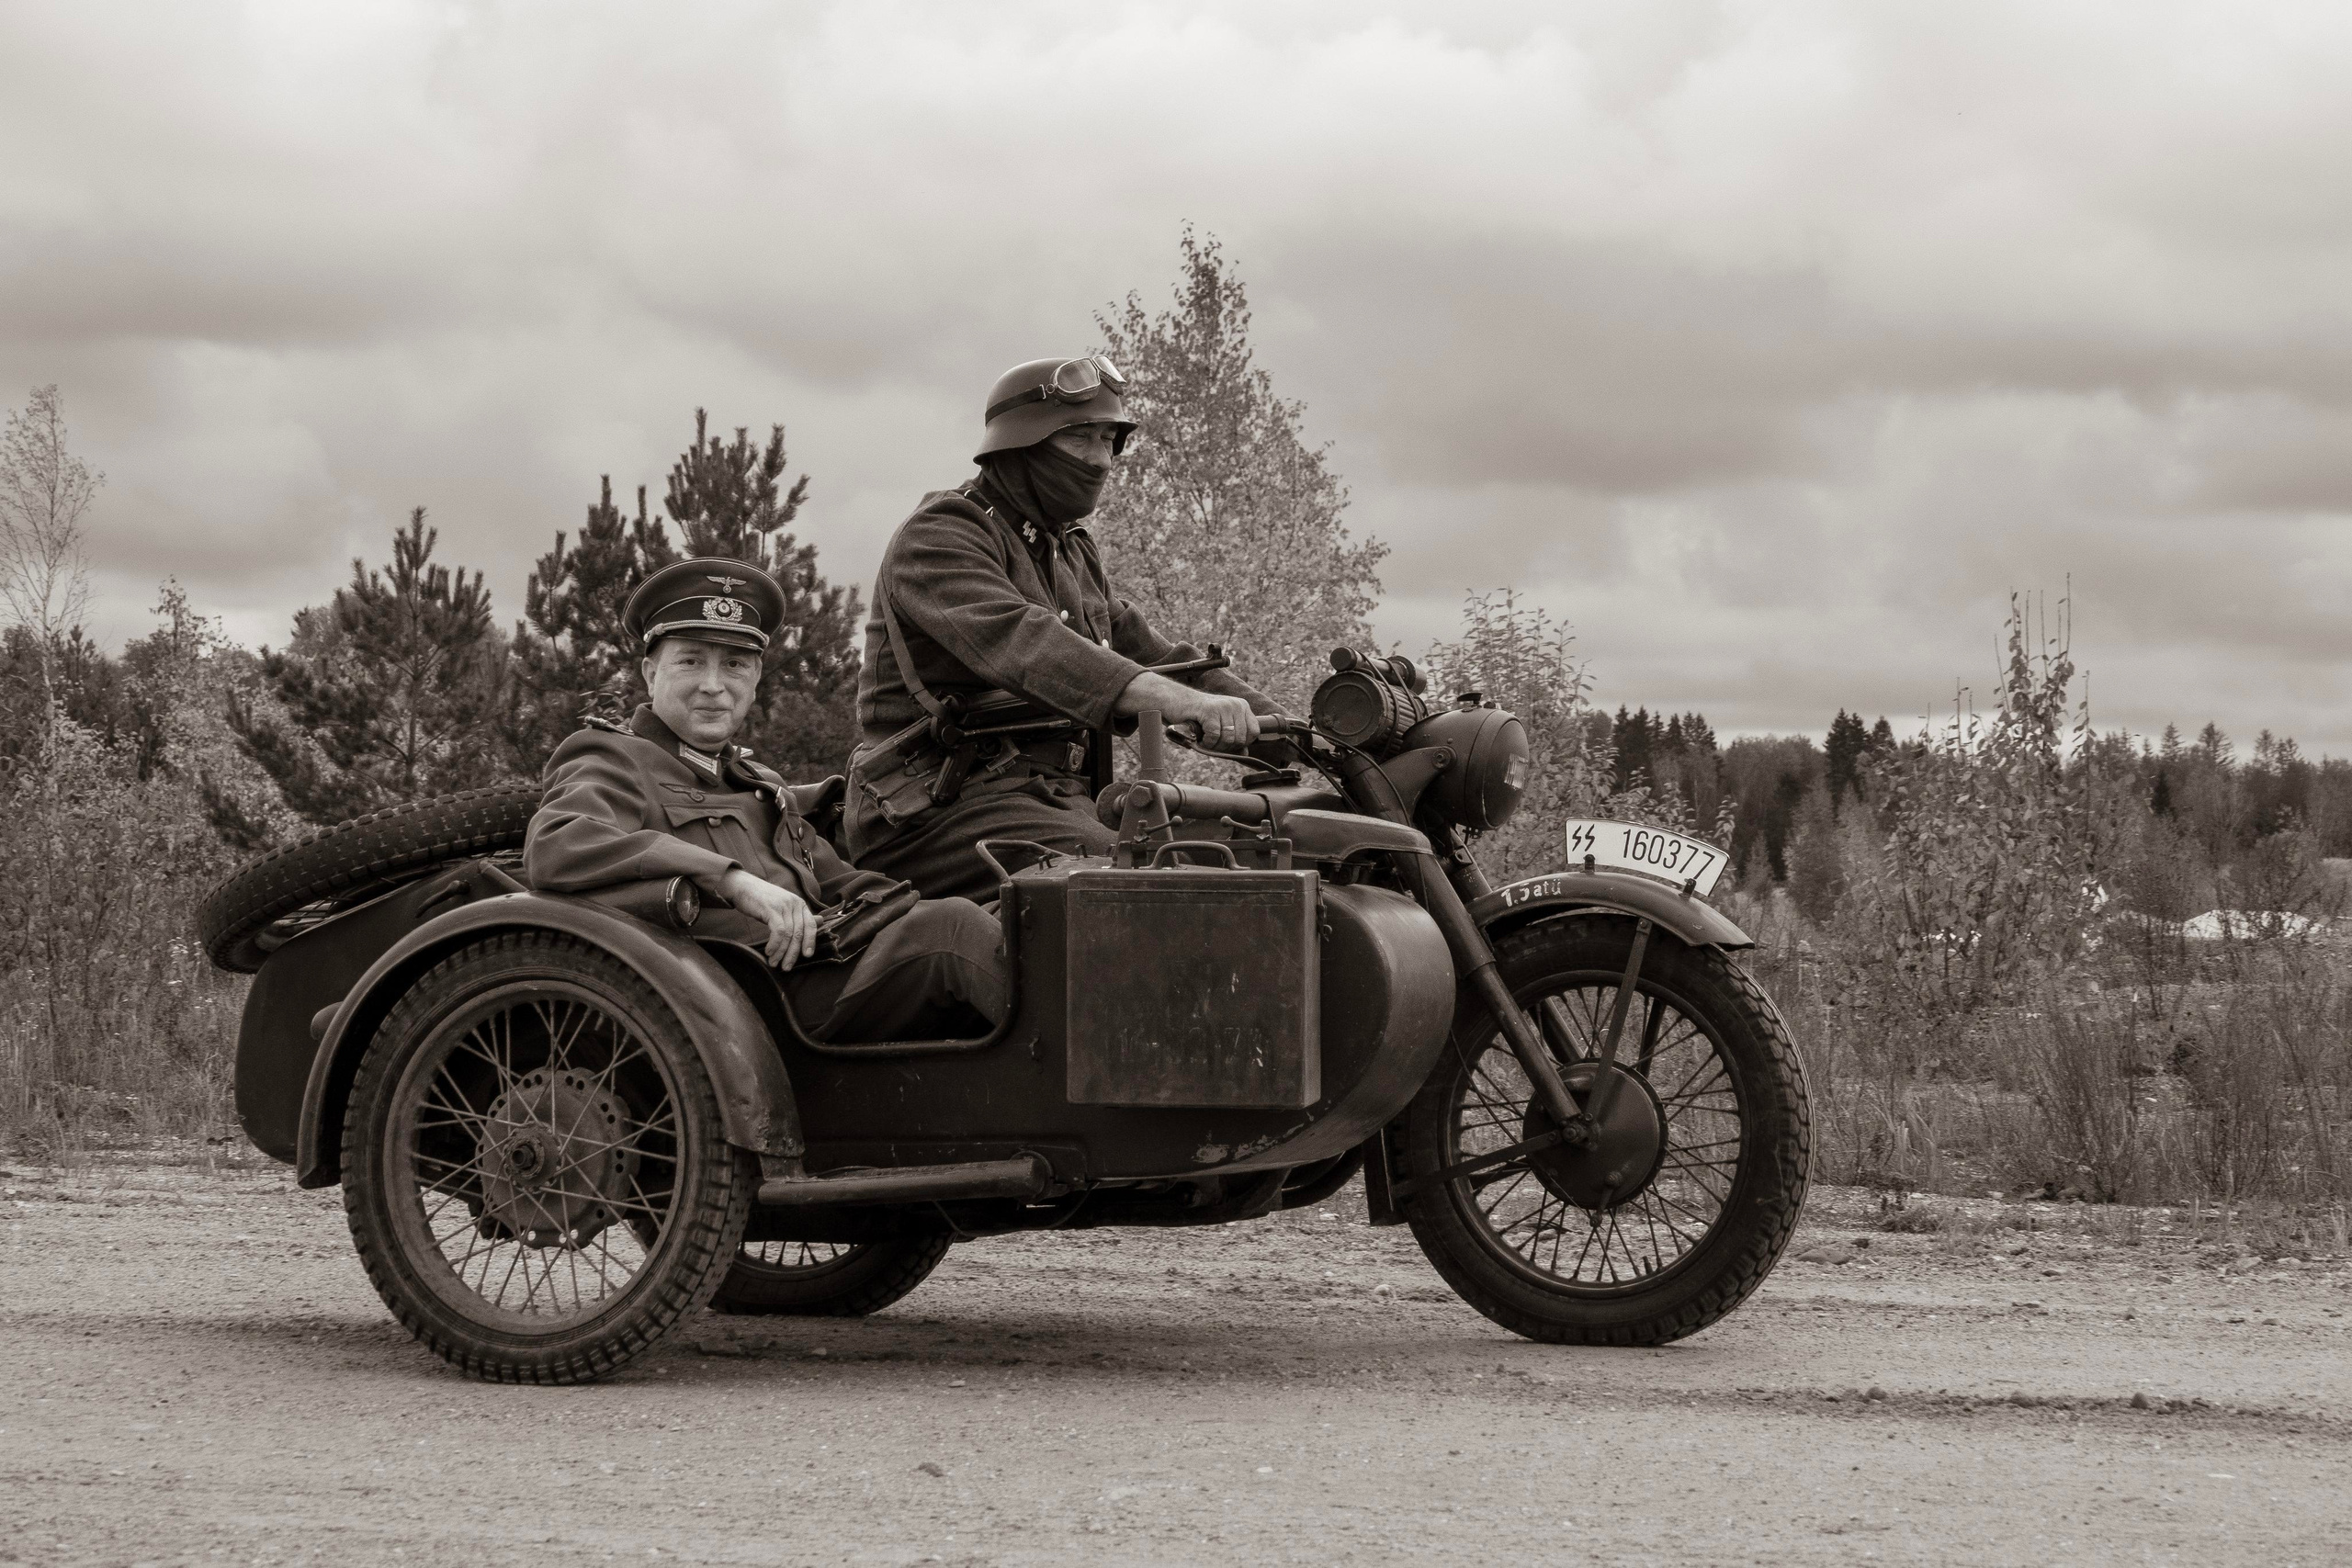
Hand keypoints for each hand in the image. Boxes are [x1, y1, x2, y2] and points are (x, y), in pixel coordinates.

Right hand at [718, 870, 816, 969]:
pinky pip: (778, 931)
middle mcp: (794, 903)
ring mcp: (783, 905)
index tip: (807, 956)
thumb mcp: (783, 908)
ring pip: (789, 934)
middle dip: (793, 953)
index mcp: (800, 904)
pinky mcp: (771, 908)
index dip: (810, 942)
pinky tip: (769, 952)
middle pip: (799, 933)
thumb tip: (819, 922)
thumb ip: (798, 916)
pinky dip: (775, 944)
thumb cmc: (762, 900)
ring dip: (781, 952)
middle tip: (786, 967)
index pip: (811, 925)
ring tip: (774, 963)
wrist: (742, 886)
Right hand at [1118, 671, 1260, 749]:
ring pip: (1228, 739)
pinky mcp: (1210, 710)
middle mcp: (1236, 704)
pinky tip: (1199, 737)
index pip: (1254, 732)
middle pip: (1240, 739)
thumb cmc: (1195, 716)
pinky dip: (1206, 742)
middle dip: (1225, 747)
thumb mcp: (1218, 726)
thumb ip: (1232, 738)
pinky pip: (1215, 736)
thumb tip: (1245, 754)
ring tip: (1204, 740)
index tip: (1227, 744)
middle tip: (1211, 743)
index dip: (1241, 743)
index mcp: (1241, 706)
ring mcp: (1224, 706)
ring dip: (1214, 746)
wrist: (1173, 701)